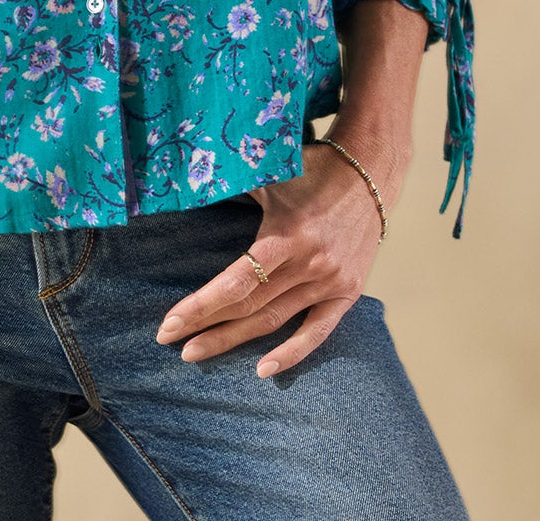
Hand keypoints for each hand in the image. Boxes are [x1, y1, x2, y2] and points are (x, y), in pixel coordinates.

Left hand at [152, 139, 404, 378]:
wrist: (369, 172)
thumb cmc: (311, 169)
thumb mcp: (269, 173)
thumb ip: (232, 186)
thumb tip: (183, 188)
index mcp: (286, 235)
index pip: (235, 282)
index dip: (200, 306)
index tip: (169, 323)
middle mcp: (309, 263)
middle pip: (249, 306)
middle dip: (206, 326)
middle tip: (170, 340)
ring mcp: (330, 281)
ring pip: (274, 320)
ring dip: (234, 340)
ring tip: (196, 352)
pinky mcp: (348, 292)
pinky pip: (318, 332)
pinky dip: (292, 353)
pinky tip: (263, 370)